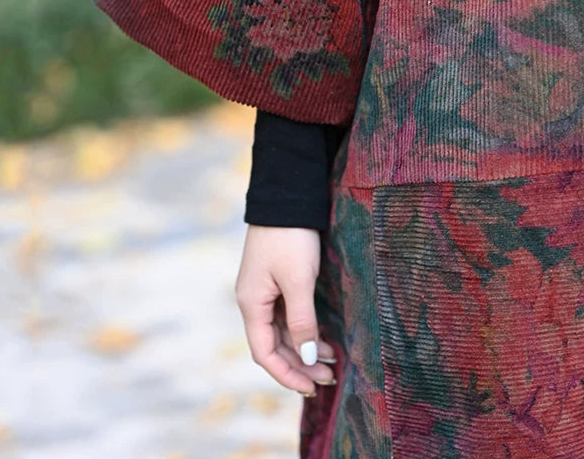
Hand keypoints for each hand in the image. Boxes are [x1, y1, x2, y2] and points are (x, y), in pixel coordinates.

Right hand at [235, 224, 337, 395]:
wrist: (287, 196)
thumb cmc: (290, 237)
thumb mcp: (299, 281)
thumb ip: (302, 322)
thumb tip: (305, 359)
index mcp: (251, 304)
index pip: (264, 353)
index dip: (286, 375)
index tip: (311, 388)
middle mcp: (254, 301)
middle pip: (274, 346)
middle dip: (300, 366)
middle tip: (329, 378)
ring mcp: (265, 291)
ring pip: (283, 332)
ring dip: (304, 351)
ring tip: (332, 363)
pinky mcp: (277, 281)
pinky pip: (288, 316)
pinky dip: (305, 331)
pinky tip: (324, 340)